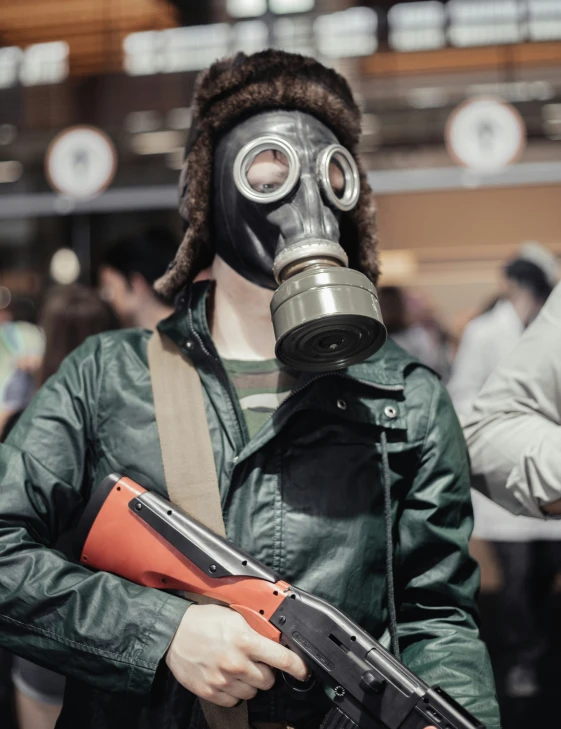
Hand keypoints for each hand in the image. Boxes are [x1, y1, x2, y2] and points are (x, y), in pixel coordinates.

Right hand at [166, 604, 308, 706]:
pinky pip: (234, 701)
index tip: (304, 671)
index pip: (282, 659)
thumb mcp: (235, 617)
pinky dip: (234, 692)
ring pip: (252, 692)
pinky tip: (226, 677)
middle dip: (266, 671)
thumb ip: (256, 631)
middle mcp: (236, 663)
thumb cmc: (203, 620)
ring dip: (250, 682)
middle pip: (268, 680)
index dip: (298, 667)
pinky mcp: (210, 691)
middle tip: (255, 661)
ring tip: (237, 667)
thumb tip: (275, 640)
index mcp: (245, 641)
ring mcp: (223, 680)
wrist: (173, 632)